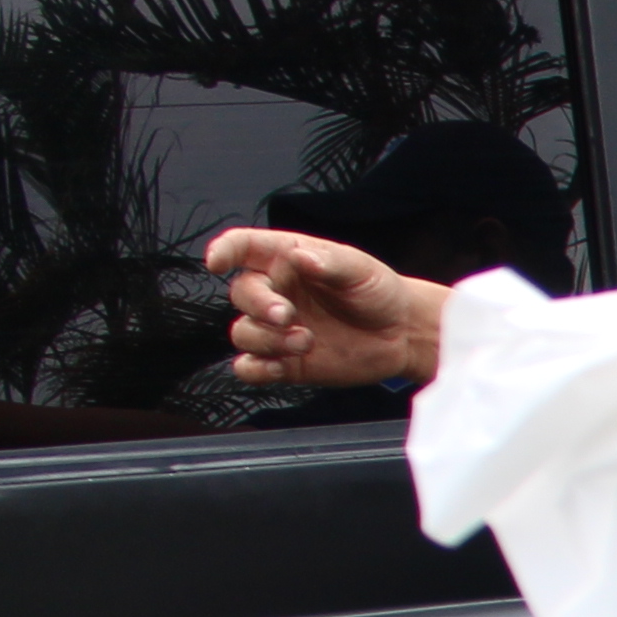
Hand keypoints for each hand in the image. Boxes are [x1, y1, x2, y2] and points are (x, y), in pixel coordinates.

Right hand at [205, 228, 445, 387]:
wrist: (400, 333)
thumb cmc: (376, 291)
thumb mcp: (359, 269)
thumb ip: (329, 262)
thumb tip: (300, 257)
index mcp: (284, 259)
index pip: (243, 247)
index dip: (224, 250)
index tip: (216, 262)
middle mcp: (275, 292)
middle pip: (240, 294)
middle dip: (259, 306)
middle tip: (288, 315)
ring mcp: (277, 329)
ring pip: (243, 333)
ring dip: (267, 340)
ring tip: (306, 341)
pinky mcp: (285, 362)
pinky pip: (251, 368)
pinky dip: (257, 369)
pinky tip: (281, 366)